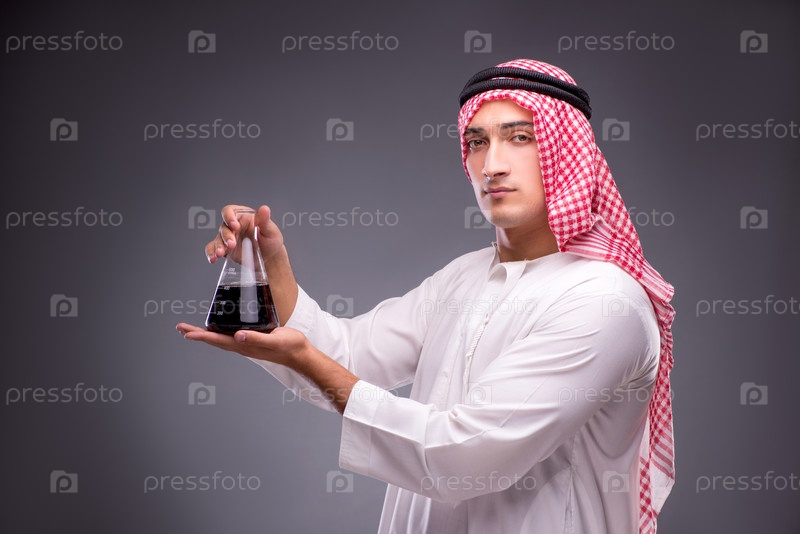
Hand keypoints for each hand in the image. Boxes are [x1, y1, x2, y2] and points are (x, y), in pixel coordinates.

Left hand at [176, 323, 310, 368]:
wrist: (300, 354)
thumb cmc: (290, 346)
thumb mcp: (275, 340)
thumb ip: (256, 338)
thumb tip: (238, 336)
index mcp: (245, 345)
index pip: (218, 340)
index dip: (201, 336)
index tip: (186, 333)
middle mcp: (242, 346)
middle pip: (215, 340)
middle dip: (197, 334)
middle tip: (180, 328)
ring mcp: (247, 344)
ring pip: (221, 339)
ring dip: (205, 334)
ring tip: (192, 330)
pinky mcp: (252, 340)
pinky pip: (230, 337)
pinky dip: (219, 333)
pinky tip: (218, 329)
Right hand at [204, 205, 284, 263]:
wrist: (269, 258)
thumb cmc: (270, 241)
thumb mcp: (271, 230)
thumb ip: (265, 220)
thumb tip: (264, 209)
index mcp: (243, 216)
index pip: (231, 211)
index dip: (229, 217)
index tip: (234, 225)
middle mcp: (233, 226)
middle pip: (224, 227)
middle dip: (226, 236)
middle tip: (232, 244)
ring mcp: (228, 238)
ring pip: (218, 239)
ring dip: (218, 246)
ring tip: (220, 253)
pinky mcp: (225, 249)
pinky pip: (213, 249)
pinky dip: (211, 253)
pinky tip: (213, 258)